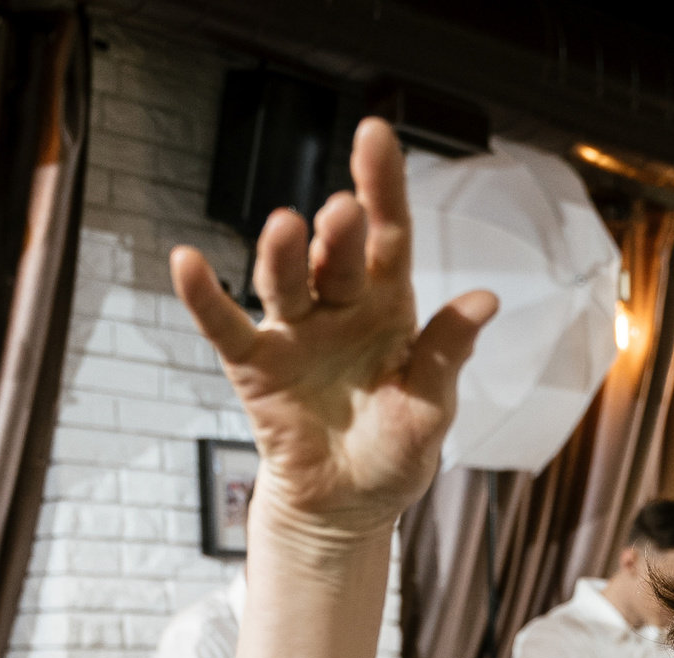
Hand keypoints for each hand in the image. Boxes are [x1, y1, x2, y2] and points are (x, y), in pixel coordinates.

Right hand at [170, 118, 496, 547]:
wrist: (350, 507)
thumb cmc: (395, 452)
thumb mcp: (431, 408)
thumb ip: (447, 354)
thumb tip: (485, 300)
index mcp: (390, 308)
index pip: (389, 236)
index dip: (383, 186)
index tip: (375, 134)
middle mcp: (340, 308)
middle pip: (338, 257)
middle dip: (340, 233)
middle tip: (343, 211)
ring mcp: (295, 332)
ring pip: (286, 281)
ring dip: (285, 254)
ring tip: (289, 226)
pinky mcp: (256, 366)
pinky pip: (227, 325)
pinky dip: (205, 296)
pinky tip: (187, 262)